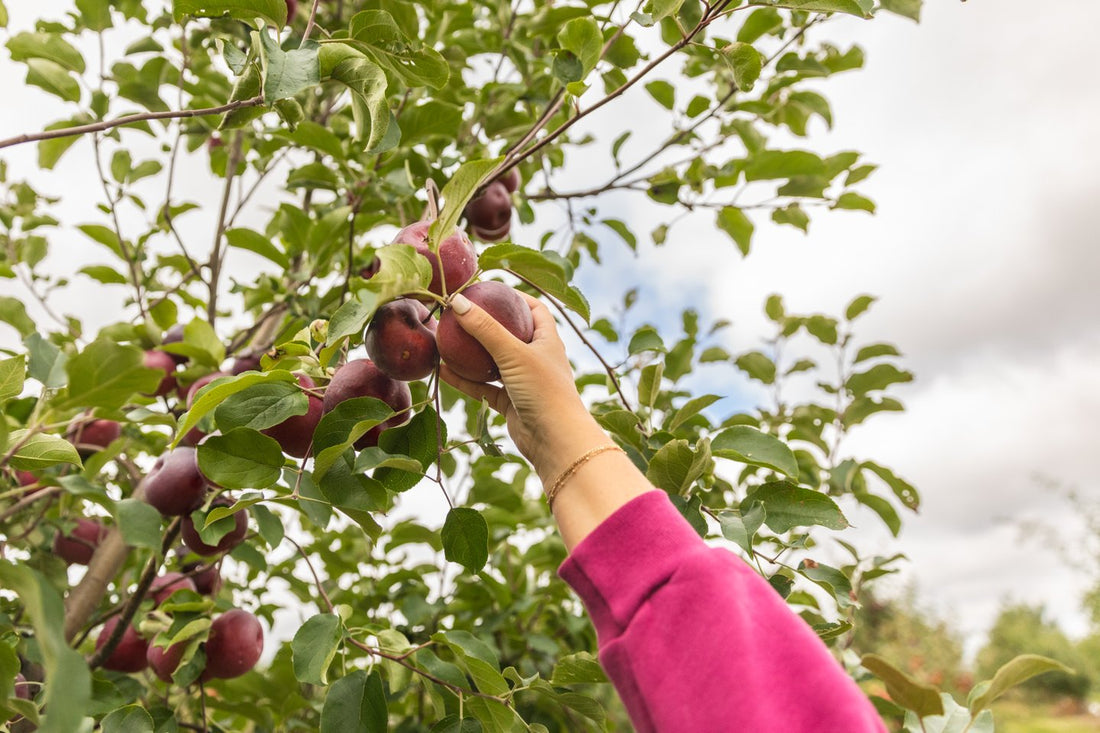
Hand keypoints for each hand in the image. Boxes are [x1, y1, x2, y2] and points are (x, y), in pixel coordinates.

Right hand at [438, 290, 607, 482]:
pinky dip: (466, 380)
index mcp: (547, 340)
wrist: (555, 441)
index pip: (535, 309)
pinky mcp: (511, 403)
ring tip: (445, 341)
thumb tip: (457, 301)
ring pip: (493, 362)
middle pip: (510, 334)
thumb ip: (486, 328)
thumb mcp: (513, 353)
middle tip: (460, 314)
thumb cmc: (543, 390)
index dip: (516, 297)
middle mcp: (537, 358)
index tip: (490, 290)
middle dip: (486, 325)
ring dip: (471, 354)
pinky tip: (442, 372)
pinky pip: (484, 387)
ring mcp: (523, 382)